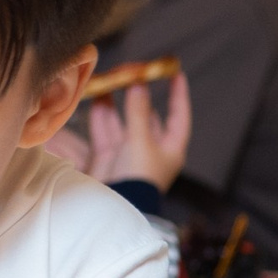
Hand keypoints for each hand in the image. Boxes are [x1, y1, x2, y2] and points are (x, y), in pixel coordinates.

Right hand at [82, 71, 191, 191]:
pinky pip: (106, 131)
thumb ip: (138, 111)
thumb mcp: (142, 139)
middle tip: (132, 75)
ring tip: (110, 81)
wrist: (117, 203)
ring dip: (117, 103)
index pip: (179, 115)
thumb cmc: (139, 176)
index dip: (178, 94)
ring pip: (123, 122)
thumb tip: (139, 84)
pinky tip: (98, 98)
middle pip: (147, 116)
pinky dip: (101, 116)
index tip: (175, 74)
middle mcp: (151, 148)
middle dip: (139, 96)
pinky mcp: (109, 156)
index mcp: (171, 147)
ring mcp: (129, 152)